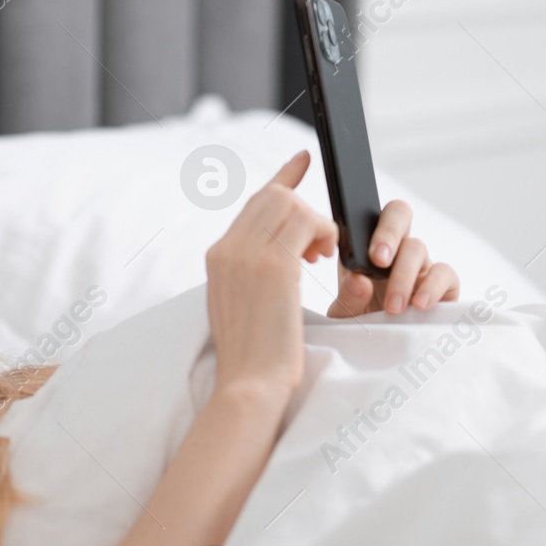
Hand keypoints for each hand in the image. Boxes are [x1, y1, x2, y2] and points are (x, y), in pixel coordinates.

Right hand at [205, 150, 336, 399]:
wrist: (248, 384)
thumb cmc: (253, 356)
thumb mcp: (240, 305)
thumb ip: (249, 272)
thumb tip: (279, 252)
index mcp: (217, 257)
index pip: (253, 203)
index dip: (282, 180)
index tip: (303, 161)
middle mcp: (227, 249)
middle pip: (272, 196)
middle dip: (304, 207)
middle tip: (320, 243)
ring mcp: (247, 255)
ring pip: (292, 205)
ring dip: (318, 224)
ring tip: (322, 256)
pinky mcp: (274, 265)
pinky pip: (308, 223)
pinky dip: (325, 234)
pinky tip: (328, 257)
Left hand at [327, 199, 458, 317]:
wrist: (384, 350)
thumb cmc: (363, 323)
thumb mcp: (347, 313)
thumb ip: (349, 296)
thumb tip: (360, 280)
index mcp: (366, 248)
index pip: (369, 218)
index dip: (370, 227)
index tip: (369, 254)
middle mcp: (395, 249)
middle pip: (399, 214)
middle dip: (389, 235)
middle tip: (379, 263)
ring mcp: (420, 264)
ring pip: (418, 247)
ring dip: (404, 276)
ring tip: (393, 308)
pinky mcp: (444, 284)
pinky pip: (445, 273)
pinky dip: (433, 287)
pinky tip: (419, 306)